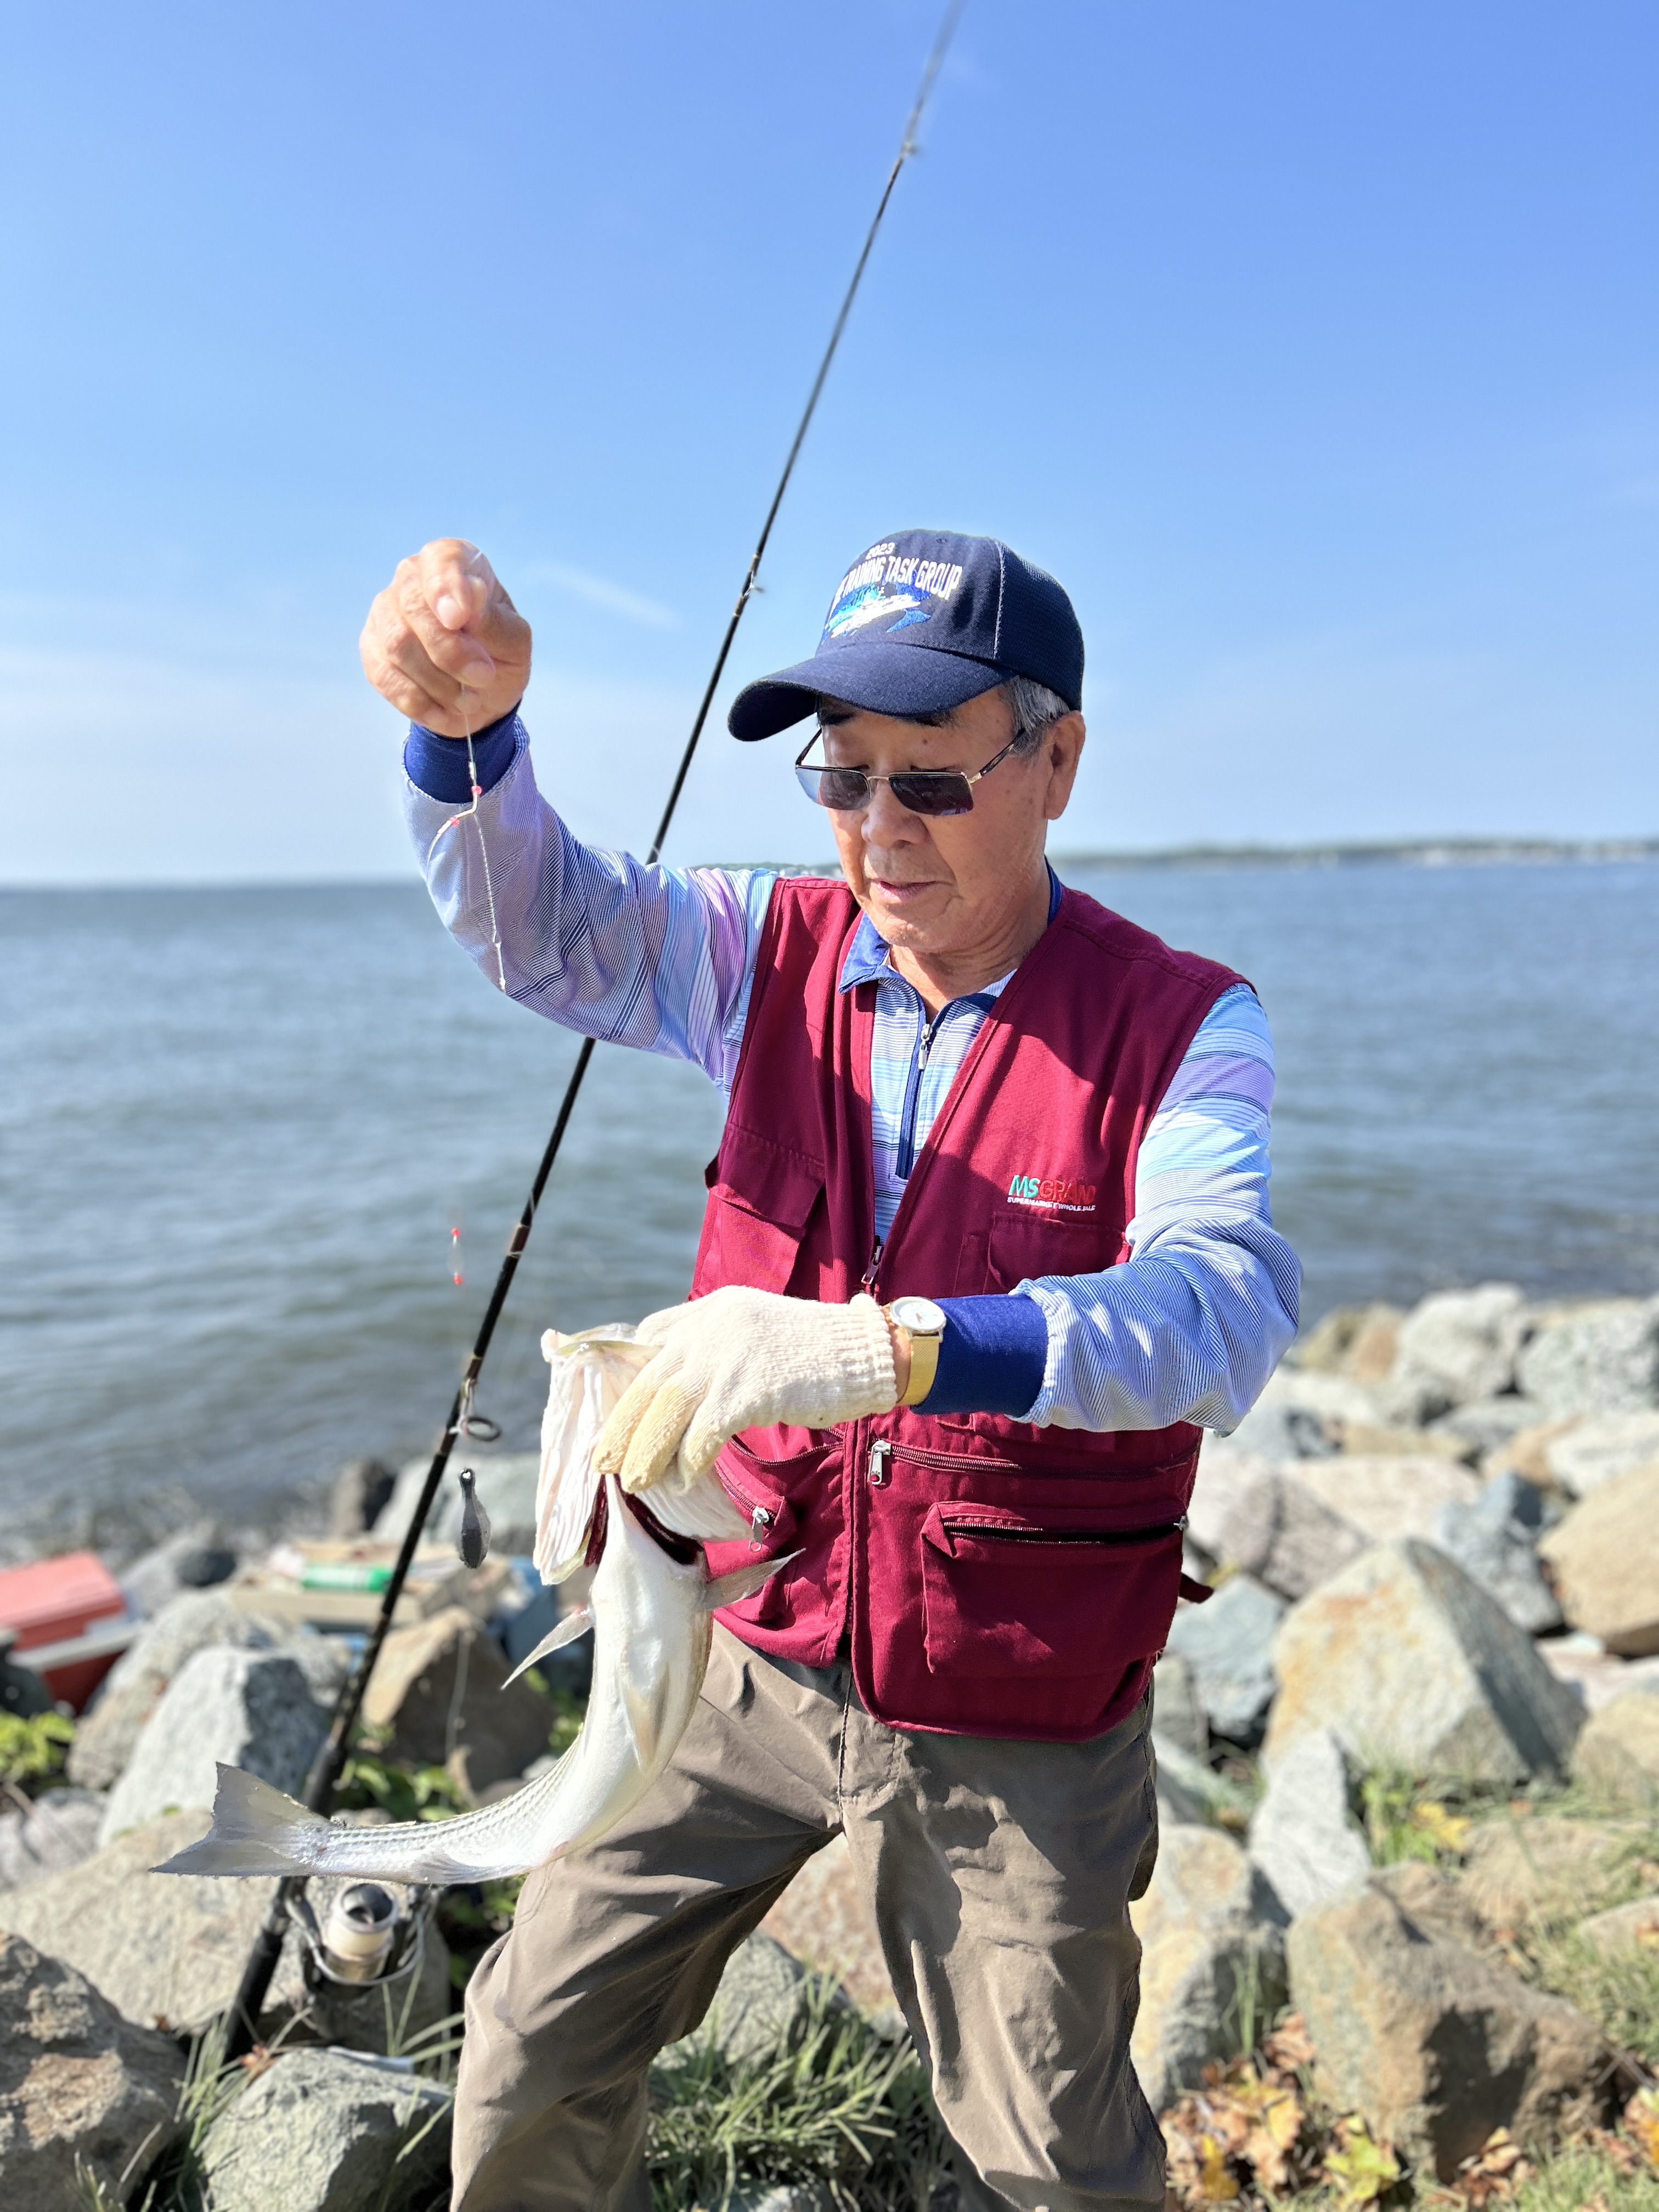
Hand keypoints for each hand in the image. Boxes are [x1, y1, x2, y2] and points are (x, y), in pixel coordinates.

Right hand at [360, 539, 532, 736]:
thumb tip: (469, 605)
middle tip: (483, 677)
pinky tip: (444, 713)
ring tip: (470, 701)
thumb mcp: (514, 641)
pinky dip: (418, 702)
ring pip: (398, 644)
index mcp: (453, 562)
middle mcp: (412, 578)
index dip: (446, 587)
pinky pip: (385, 676)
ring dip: (438, 682)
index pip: (441, 560)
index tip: (460, 619)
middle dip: (450, 651)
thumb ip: (495, 620)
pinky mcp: (372, 649)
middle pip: (413, 607)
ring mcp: (386, 612)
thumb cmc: (500, 654)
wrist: (481, 693)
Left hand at [594, 1287, 898, 1493]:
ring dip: (648, 1451)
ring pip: (668, 1410)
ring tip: (635, 1481)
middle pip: (650, 1381)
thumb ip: (715, 1345)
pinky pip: (703, 1433)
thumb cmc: (815, 1349)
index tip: (621, 1414)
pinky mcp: (749, 1389)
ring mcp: (728, 1357)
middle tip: (605, 1459)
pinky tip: (686, 1477)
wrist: (866, 1351)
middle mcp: (710, 1327)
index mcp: (709, 1310)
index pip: (649, 1339)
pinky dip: (690, 1459)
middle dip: (624, 1425)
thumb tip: (678, 1390)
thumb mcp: (753, 1328)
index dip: (631, 1380)